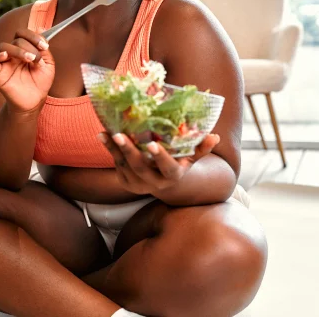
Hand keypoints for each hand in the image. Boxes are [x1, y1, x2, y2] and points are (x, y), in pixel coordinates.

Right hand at [0, 29, 54, 113]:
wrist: (34, 101)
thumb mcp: (48, 64)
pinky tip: (5, 56)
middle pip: (16, 39)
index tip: (44, 46)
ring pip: (3, 46)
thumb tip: (42, 28)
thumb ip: (44, 48)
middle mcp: (13, 53)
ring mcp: (4, 62)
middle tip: (36, 58)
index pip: (23, 33)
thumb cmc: (40, 83)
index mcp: (24, 48)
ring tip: (29, 59)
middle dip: (29, 46)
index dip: (33, 36)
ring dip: (18, 50)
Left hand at [98, 132, 219, 195]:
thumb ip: (202, 148)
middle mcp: (155, 183)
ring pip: (124, 166)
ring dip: (113, 149)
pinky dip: (110, 150)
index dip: (160, 157)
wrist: (164, 183)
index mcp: (173, 175)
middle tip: (119, 134)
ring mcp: (139, 184)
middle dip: (129, 150)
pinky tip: (103, 135)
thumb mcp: (192, 157)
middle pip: (140, 167)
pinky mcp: (126, 182)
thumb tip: (214, 136)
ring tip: (105, 133)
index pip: (168, 168)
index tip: (152, 144)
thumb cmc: (180, 163)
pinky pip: (117, 165)